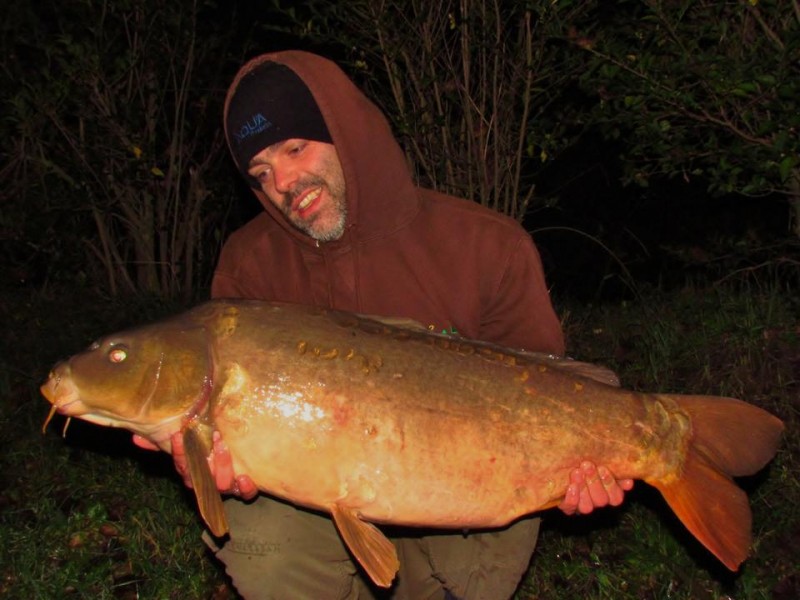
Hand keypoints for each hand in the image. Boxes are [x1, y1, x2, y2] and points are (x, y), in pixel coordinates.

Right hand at [132, 431, 257, 499]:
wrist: (235, 467)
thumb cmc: (205, 455)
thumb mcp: (187, 447)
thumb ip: (162, 444)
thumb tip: (136, 439)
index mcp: (192, 473)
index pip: (182, 465)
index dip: (180, 452)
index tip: (179, 434)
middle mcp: (207, 483)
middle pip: (203, 477)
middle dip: (207, 458)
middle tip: (214, 436)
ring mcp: (225, 487)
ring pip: (222, 484)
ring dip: (224, 466)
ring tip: (226, 447)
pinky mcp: (243, 490)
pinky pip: (245, 494)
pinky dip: (246, 489)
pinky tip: (246, 478)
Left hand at [558, 461, 633, 514]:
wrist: (561, 460)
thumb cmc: (586, 456)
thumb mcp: (600, 457)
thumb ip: (614, 465)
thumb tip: (628, 480)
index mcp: (609, 492)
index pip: (616, 497)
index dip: (611, 485)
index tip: (603, 468)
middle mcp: (597, 501)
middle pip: (601, 500)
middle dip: (594, 482)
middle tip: (587, 465)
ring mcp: (582, 505)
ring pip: (587, 507)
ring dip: (583, 489)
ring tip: (577, 472)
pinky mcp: (567, 506)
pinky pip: (570, 508)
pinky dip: (572, 498)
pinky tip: (571, 485)